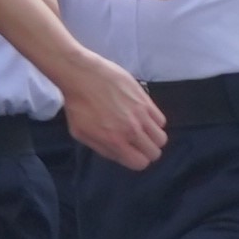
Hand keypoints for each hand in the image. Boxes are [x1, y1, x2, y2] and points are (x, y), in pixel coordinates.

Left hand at [60, 58, 168, 173]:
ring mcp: (141, 114)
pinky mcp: (145, 100)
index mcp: (114, 140)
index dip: (136, 160)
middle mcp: (132, 130)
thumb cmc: (76, 104)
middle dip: (146, 151)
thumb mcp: (81, 133)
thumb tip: (120, 155)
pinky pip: (161, 119)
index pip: (140, 163)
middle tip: (137, 143)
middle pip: (154, 152)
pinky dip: (154, 121)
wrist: (81, 74)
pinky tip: (142, 116)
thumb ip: (103, 148)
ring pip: (161, 137)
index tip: (131, 153)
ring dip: (152, 137)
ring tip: (141, 129)